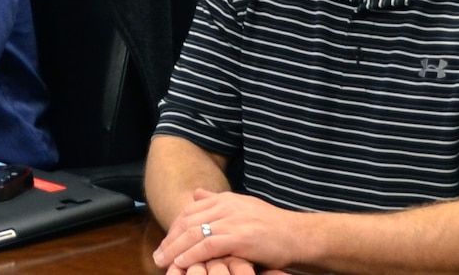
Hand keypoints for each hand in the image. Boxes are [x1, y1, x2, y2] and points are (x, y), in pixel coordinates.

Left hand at [154, 189, 299, 273]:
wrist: (299, 235)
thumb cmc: (272, 226)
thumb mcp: (243, 206)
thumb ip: (218, 201)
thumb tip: (196, 194)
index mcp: (225, 199)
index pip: (190, 211)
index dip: (174, 228)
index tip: (166, 244)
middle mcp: (226, 206)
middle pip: (188, 222)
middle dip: (170, 240)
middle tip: (158, 256)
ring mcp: (232, 221)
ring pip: (194, 233)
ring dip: (176, 250)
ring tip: (164, 263)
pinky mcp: (240, 237)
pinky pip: (208, 245)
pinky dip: (192, 255)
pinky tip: (183, 263)